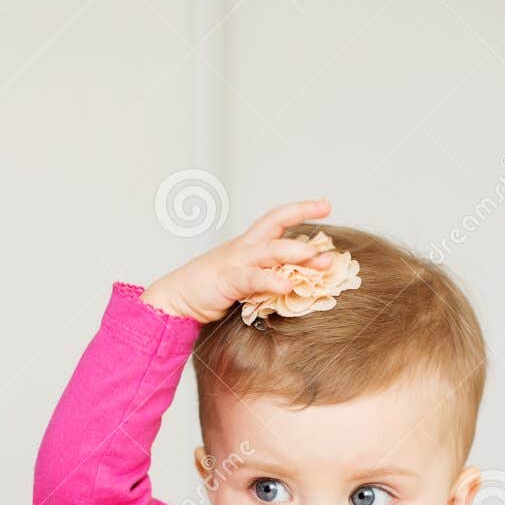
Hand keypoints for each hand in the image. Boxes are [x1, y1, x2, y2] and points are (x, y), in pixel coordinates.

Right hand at [140, 197, 334, 322]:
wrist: (175, 299)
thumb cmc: (209, 290)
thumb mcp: (244, 280)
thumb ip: (268, 277)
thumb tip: (296, 282)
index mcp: (248, 244)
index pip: (277, 219)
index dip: (300, 210)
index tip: (325, 205)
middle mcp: (244, 248)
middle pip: (276, 224)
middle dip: (302, 216)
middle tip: (329, 216)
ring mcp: (235, 262)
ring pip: (271, 251)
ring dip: (297, 253)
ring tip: (321, 259)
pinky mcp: (227, 281)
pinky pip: (253, 279)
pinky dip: (271, 281)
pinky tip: (288, 286)